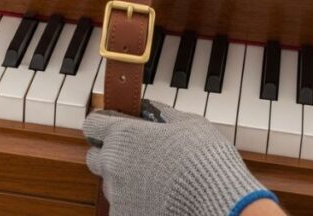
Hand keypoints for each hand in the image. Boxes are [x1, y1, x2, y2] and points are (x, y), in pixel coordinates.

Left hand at [84, 100, 277, 215]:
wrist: (219, 203)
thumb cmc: (206, 160)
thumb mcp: (188, 123)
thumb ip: (160, 114)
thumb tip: (148, 108)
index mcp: (123, 135)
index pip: (92, 124)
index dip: (102, 125)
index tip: (110, 127)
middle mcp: (112, 164)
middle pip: (96, 157)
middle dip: (111, 155)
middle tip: (136, 157)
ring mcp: (116, 193)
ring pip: (110, 184)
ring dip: (125, 181)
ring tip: (155, 183)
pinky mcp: (124, 215)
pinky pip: (123, 206)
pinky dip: (135, 203)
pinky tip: (158, 200)